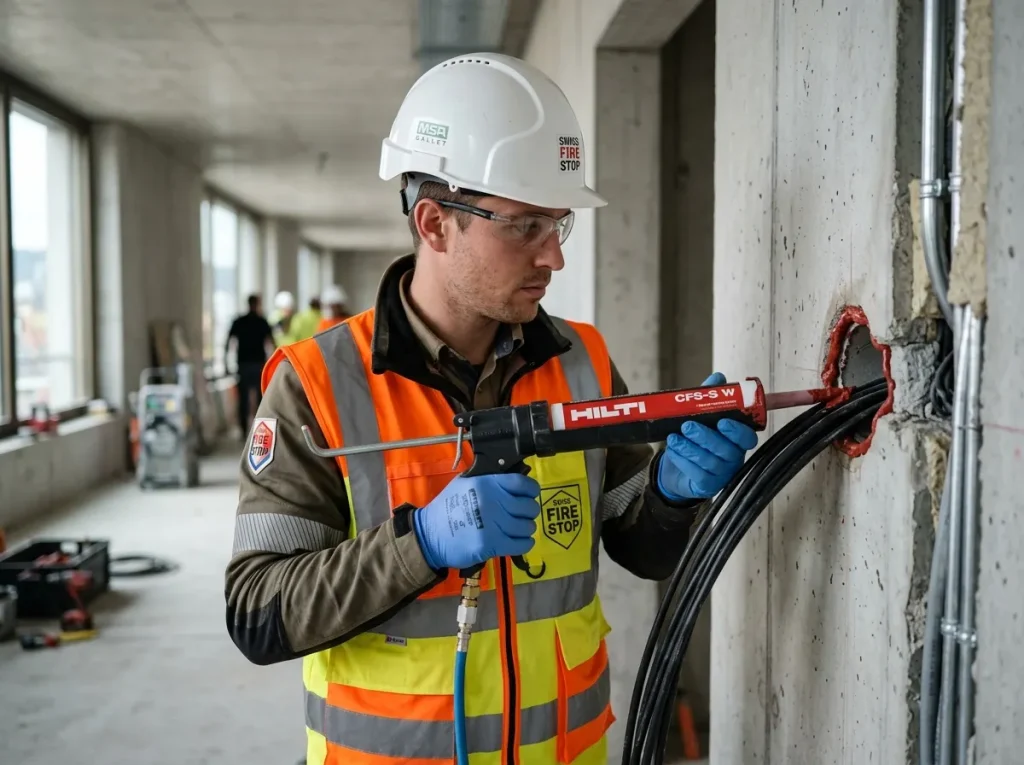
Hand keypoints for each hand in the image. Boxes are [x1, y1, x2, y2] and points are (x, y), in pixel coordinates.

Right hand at [412, 473, 540, 569]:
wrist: (430, 535)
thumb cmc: (447, 507)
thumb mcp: (464, 483)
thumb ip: (488, 480)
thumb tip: (511, 481)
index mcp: (487, 484)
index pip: (522, 484)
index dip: (531, 489)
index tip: (530, 494)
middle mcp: (492, 502)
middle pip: (528, 507)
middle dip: (529, 511)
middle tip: (523, 515)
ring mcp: (493, 524)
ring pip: (527, 527)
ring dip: (526, 528)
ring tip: (519, 529)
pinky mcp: (492, 545)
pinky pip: (521, 545)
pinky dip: (525, 543)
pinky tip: (522, 541)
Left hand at [656, 372, 759, 500]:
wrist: (676, 468)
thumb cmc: (695, 438)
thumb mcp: (700, 414)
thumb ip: (709, 397)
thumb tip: (719, 377)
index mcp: (737, 440)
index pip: (747, 438)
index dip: (738, 431)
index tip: (723, 422)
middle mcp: (734, 458)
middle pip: (727, 450)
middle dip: (706, 437)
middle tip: (688, 426)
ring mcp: (722, 474)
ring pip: (710, 462)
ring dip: (690, 448)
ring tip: (673, 438)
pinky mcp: (707, 486)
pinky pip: (698, 475)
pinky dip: (684, 460)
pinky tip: (673, 451)